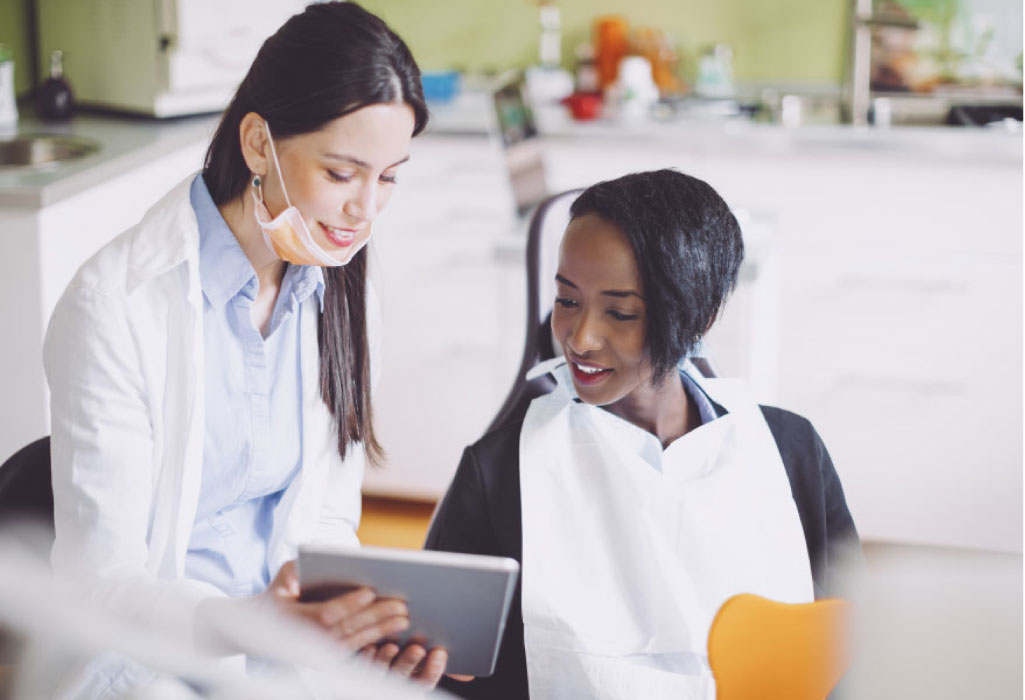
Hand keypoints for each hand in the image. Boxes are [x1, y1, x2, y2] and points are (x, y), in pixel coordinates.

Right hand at [264, 560, 408, 649]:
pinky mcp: (326, 659)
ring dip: (380, 631)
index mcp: (293, 620)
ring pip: (354, 642)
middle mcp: (306, 641)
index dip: (348, 604)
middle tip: (400, 606)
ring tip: (403, 620)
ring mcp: (316, 653)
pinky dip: (373, 641)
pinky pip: (353, 650)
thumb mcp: (281, 579)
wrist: (264, 628)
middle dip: (375, 617)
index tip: (370, 592)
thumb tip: (300, 575)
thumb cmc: (278, 596)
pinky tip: (391, 632)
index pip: (326, 615)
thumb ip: (291, 572)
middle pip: (347, 629)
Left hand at [359, 642, 448, 687]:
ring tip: (391, 647)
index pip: (425, 680)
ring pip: (381, 672)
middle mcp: (394, 685)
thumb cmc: (402, 662)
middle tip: (417, 649)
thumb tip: (451, 648)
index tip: (439, 653)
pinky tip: (371, 647)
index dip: (433, 669)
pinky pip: (361, 668)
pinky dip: (367, 658)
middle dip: (409, 661)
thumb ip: (433, 657)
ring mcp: (375, 681)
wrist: (372, 676)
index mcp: (412, 684)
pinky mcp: (359, 674)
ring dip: (386, 659)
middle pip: (403, 676)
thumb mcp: (421, 662)